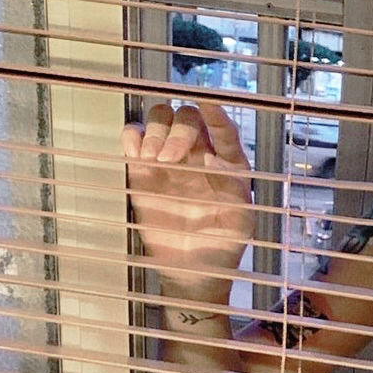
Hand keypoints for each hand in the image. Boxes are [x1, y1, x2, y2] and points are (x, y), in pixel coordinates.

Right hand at [121, 101, 254, 290]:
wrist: (193, 271)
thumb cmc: (222, 246)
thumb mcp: (240, 220)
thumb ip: (233, 186)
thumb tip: (211, 157)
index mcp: (228, 164)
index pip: (223, 128)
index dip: (215, 111)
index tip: (206, 100)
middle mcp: (198, 156)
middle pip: (186, 117)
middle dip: (178, 130)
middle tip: (170, 159)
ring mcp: (170, 161)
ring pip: (160, 120)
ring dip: (155, 130)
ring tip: (154, 159)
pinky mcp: (143, 171)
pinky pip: (133, 138)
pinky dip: (131, 136)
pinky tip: (136, 154)